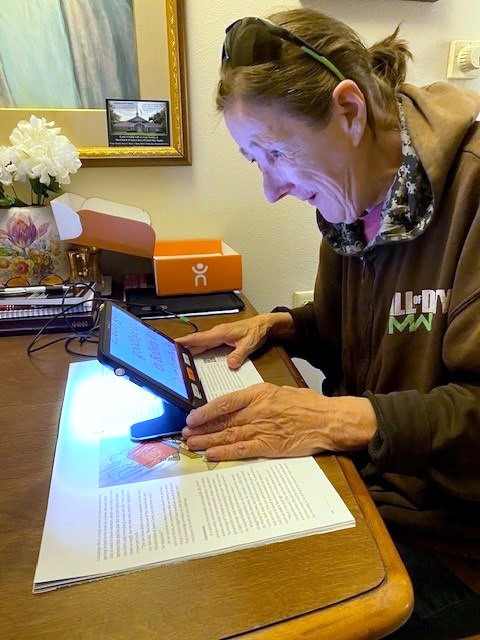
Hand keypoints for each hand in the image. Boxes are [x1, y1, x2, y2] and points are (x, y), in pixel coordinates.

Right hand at [176, 312, 293, 368]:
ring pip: (201, 344)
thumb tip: (230, 365)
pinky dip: (200, 351)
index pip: (199, 338)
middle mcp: (217, 334)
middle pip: (197, 342)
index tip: (172, 343)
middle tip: (170, 356)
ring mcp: (219, 336)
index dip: (185, 341)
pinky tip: (196, 359)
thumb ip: (239, 354)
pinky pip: (208, 345)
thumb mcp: (249, 344)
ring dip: (191, 350)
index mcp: (220, 333)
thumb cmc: (256, 332)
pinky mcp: (222, 339)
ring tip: (178, 359)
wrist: (264, 325)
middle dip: (183, 348)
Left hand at [182, 383, 377, 460]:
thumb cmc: (305, 403)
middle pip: (223, 421)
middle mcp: (257, 411)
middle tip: (185, 433)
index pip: (225, 402)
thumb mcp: (278, 391)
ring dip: (207, 441)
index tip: (191, 417)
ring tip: (192, 445)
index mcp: (259, 393)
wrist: (327, 420)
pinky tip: (211, 455)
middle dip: (201, 428)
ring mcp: (263, 429)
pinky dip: (225, 453)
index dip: (205, 411)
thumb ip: (256, 398)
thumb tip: (235, 406)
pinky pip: (243, 450)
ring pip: (228, 435)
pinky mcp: (270, 446)